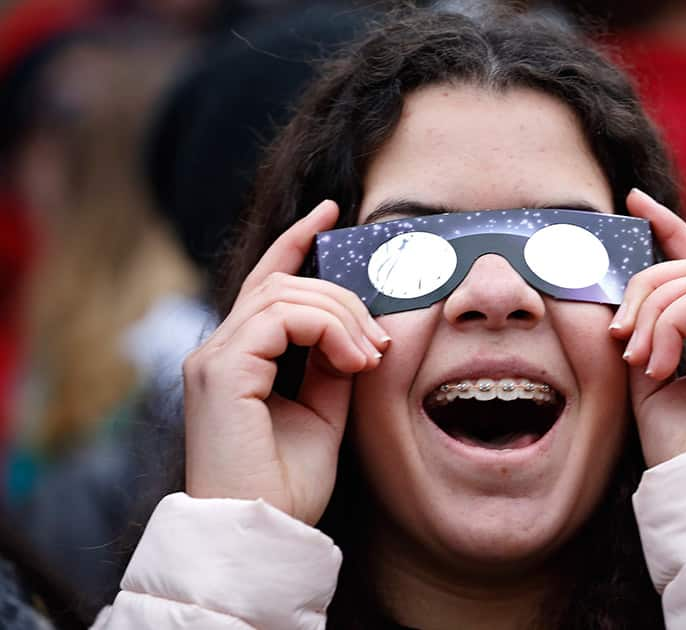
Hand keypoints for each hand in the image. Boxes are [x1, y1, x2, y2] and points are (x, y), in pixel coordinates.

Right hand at [182, 201, 390, 524]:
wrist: (264, 532)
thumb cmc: (288, 484)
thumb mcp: (325, 411)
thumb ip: (333, 363)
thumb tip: (355, 328)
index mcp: (239, 358)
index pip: (267, 283)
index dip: (297, 242)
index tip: (331, 212)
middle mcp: (218, 351)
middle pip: (284, 284)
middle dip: (343, 298)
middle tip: (379, 340)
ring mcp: (213, 358)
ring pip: (285, 294)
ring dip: (342, 315)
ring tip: (369, 355)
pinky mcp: (221, 371)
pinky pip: (280, 317)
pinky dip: (327, 329)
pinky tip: (354, 359)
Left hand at [610, 189, 685, 466]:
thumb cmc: (682, 452)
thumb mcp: (648, 382)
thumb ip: (645, 336)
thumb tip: (623, 302)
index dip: (669, 229)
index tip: (634, 202)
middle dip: (642, 287)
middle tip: (617, 335)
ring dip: (651, 312)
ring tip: (636, 358)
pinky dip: (670, 326)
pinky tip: (656, 365)